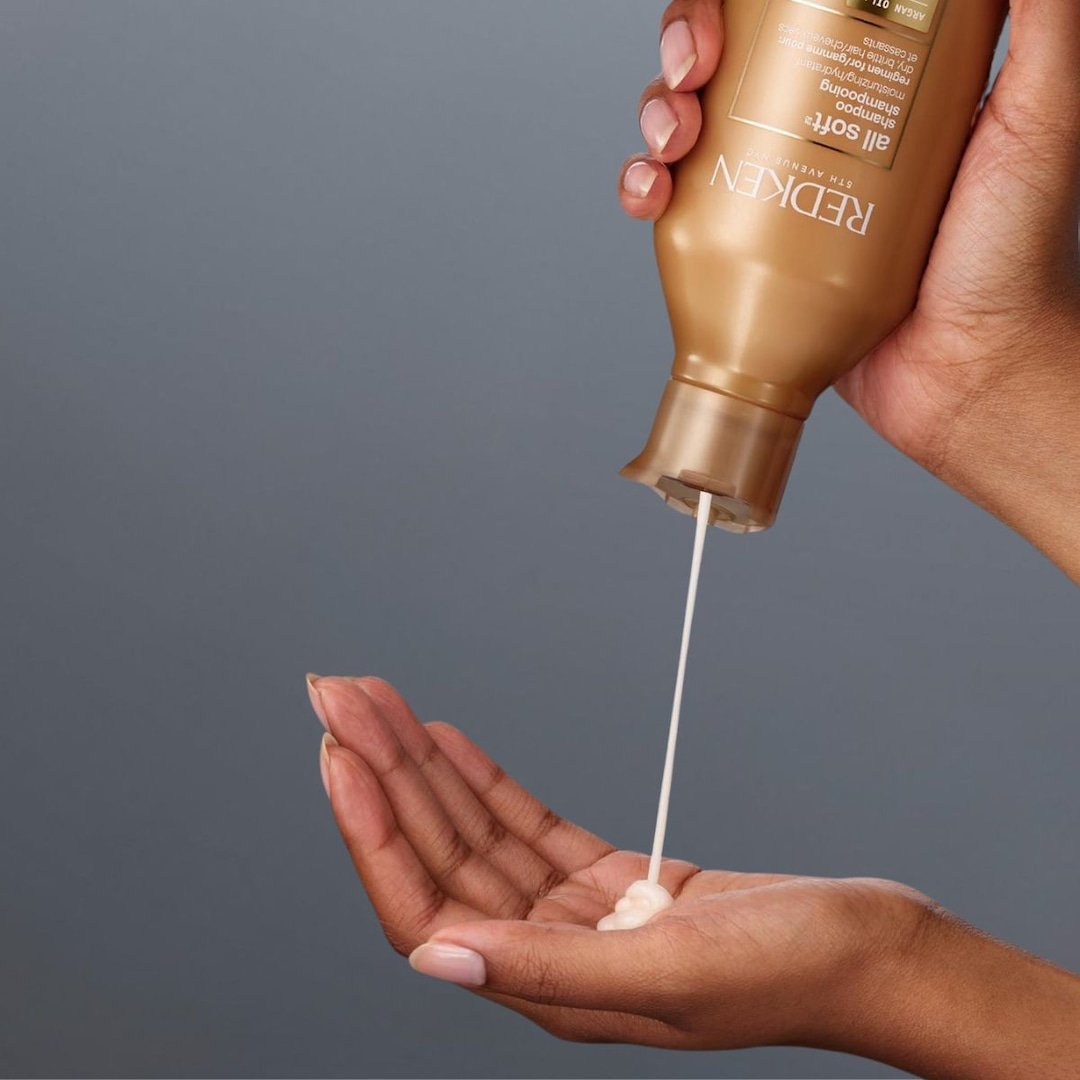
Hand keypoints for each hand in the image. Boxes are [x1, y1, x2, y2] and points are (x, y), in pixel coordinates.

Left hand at [308, 676, 1079, 1073]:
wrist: (871, 950)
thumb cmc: (790, 969)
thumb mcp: (668, 971)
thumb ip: (545, 970)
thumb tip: (436, 960)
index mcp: (548, 990)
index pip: (426, 909)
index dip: (375, 834)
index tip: (343, 755)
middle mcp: (547, 955)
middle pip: (439, 856)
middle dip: (383, 773)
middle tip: (339, 697)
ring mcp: (575, 917)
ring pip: (474, 832)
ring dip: (422, 766)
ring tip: (377, 703)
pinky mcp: (608, 883)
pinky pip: (523, 824)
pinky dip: (482, 780)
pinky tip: (447, 743)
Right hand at [620, 1, 1079, 581]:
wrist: (968, 374)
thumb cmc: (1014, 261)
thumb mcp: (1041, 122)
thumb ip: (1047, 31)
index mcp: (872, 79)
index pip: (793, 16)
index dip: (743, 6)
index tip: (733, 13)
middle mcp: (816, 127)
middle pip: (725, 61)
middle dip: (684, 48)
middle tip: (691, 75)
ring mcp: (776, 193)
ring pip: (688, 127)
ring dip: (656, 117)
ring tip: (671, 144)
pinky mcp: (746, 257)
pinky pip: (678, 210)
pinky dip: (644, 190)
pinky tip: (650, 198)